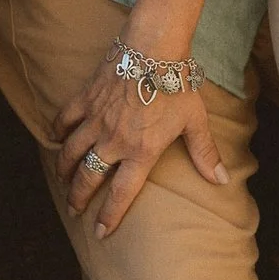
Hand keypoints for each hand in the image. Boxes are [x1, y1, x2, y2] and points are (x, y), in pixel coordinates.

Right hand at [52, 47, 227, 236]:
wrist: (154, 47)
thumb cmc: (176, 83)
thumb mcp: (194, 120)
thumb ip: (204, 153)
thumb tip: (222, 180)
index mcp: (141, 151)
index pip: (121, 193)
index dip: (109, 216)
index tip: (99, 232)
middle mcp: (114, 141)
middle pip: (89, 177)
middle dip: (78, 197)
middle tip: (74, 209)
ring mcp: (97, 119)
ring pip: (72, 152)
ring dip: (64, 169)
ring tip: (62, 180)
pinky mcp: (86, 98)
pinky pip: (64, 119)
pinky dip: (58, 130)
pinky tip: (55, 138)